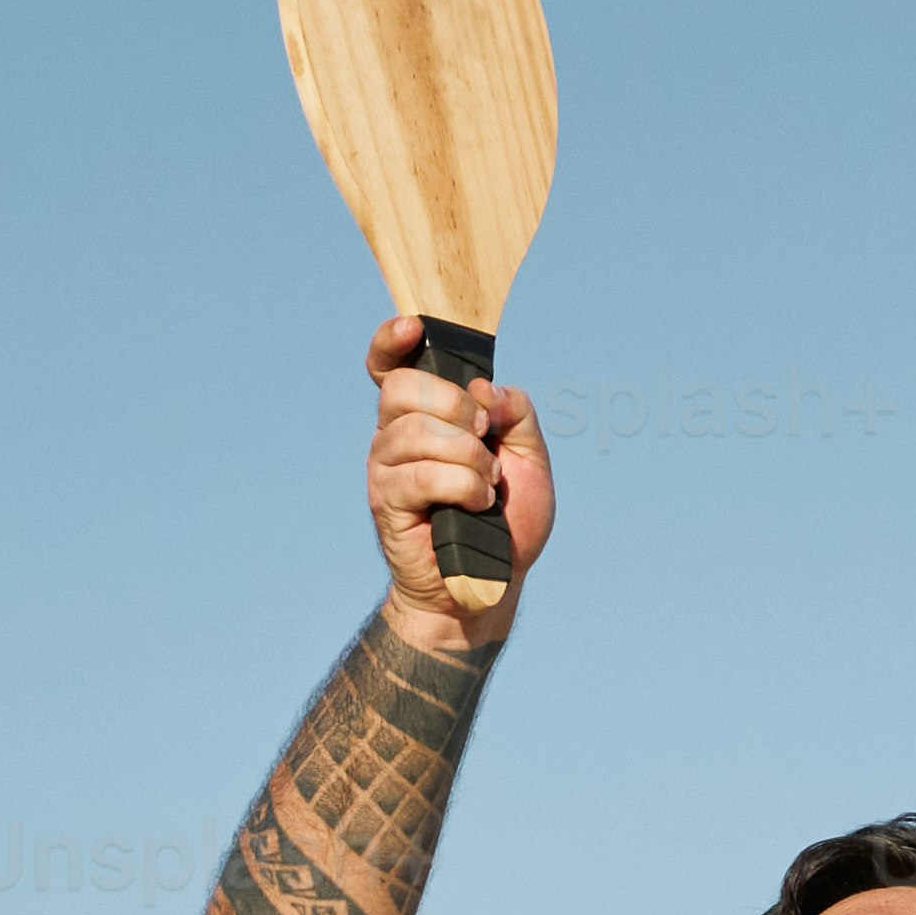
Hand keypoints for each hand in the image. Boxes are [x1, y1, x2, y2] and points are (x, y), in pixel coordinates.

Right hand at [365, 313, 553, 651]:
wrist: (492, 585)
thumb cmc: (506, 524)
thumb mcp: (529, 458)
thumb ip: (514, 412)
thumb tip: (484, 390)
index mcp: (425, 415)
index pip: (390, 366)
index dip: (391, 341)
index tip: (412, 329)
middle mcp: (396, 435)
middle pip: (403, 388)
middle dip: (453, 407)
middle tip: (482, 439)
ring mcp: (386, 468)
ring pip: (417, 431)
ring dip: (468, 458)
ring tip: (487, 486)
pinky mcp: (387, 502)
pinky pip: (421, 474)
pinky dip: (462, 485)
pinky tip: (477, 504)